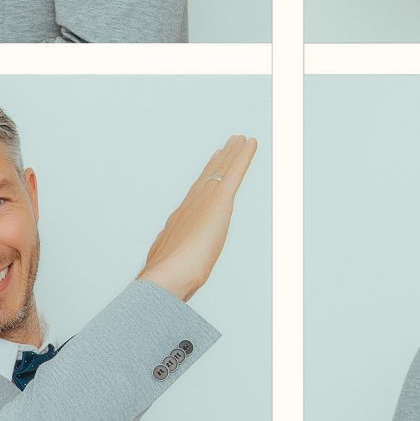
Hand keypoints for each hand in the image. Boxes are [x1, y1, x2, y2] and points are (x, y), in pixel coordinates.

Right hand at [139, 136, 257, 303]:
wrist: (168, 275)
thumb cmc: (168, 280)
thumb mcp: (170, 270)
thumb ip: (173, 268)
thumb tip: (171, 279)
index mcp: (181, 220)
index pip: (197, 195)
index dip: (205, 180)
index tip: (211, 169)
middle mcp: (191, 205)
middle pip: (208, 177)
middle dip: (218, 161)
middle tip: (227, 145)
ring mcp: (204, 201)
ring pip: (221, 170)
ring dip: (232, 154)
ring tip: (240, 140)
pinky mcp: (219, 201)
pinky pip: (234, 173)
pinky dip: (243, 156)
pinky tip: (251, 143)